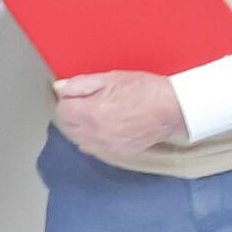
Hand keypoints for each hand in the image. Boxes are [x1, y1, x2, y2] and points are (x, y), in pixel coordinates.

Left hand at [52, 71, 186, 159]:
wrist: (171, 108)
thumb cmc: (145, 91)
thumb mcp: (109, 78)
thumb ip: (80, 84)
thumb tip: (60, 87)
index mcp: (93, 113)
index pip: (62, 110)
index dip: (68, 98)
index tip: (76, 93)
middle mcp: (98, 134)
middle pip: (68, 127)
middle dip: (71, 113)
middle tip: (85, 101)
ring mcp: (108, 146)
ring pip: (80, 140)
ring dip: (81, 128)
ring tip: (95, 113)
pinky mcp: (119, 153)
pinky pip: (95, 149)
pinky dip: (94, 139)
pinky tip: (104, 127)